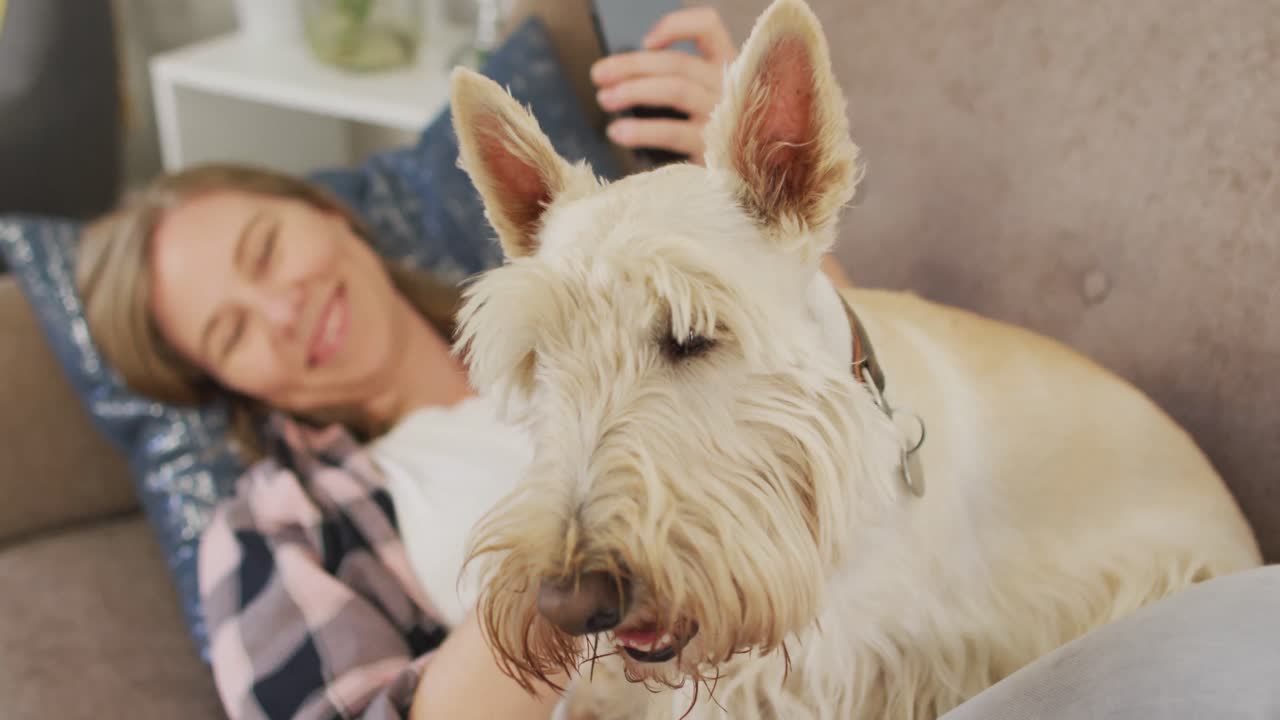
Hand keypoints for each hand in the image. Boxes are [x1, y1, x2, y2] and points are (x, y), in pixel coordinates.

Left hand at [590, 7, 736, 163]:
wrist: (748, 181)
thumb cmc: (722, 138)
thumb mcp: (708, 100)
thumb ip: (681, 80)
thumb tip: (626, 75)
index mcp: (730, 66)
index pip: (708, 27)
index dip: (675, 26)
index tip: (646, 41)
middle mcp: (732, 85)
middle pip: (677, 62)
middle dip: (631, 65)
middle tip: (599, 74)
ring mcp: (727, 115)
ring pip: (675, 88)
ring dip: (633, 91)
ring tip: (605, 99)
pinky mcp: (717, 147)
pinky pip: (673, 132)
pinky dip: (641, 130)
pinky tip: (618, 132)